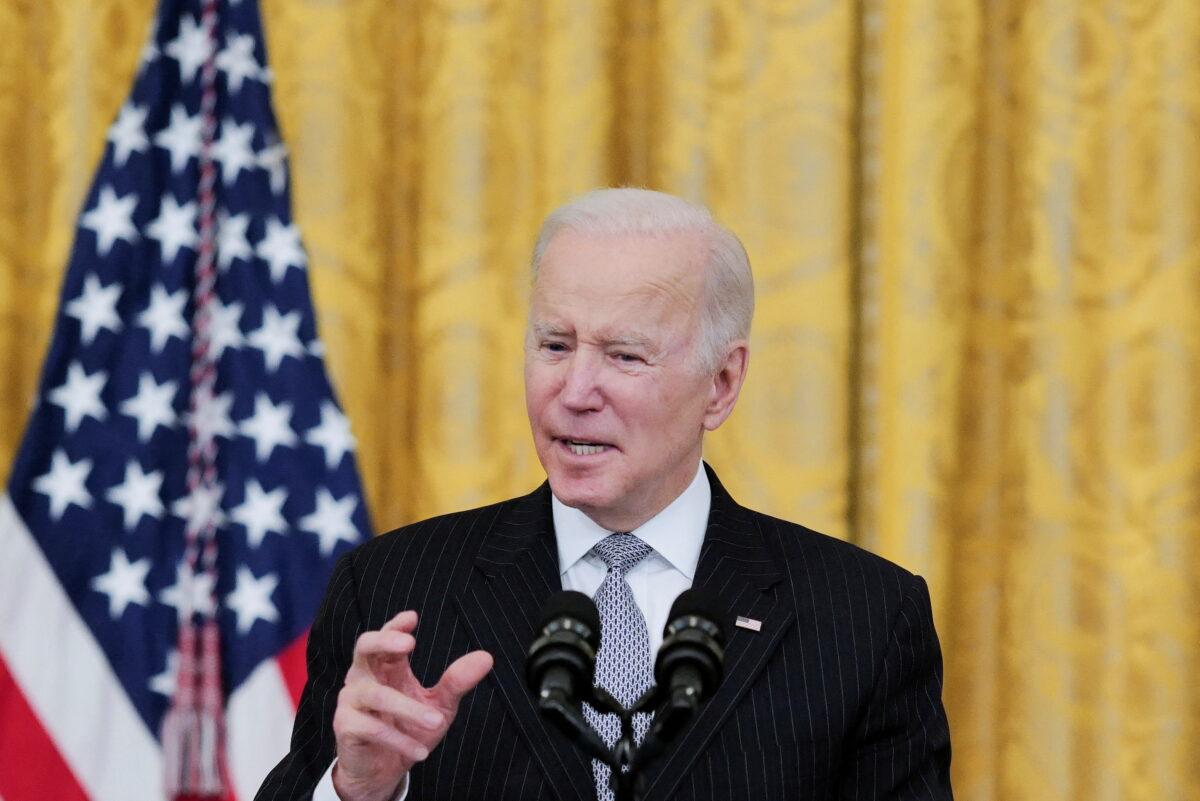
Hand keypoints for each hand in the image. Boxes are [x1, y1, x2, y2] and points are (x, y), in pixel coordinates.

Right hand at [331, 610, 493, 800]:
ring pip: (377, 695)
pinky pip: (372, 729)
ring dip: (408, 709)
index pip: (386, 638)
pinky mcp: (346, 727)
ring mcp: (352, 702)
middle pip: (365, 648)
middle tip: (408, 643)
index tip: (412, 618)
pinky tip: (420, 750)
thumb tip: (486, 657)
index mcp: (386, 667)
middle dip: (384, 641)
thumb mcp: (439, 705)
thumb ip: (457, 681)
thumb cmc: (408, 730)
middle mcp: (364, 678)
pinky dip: (399, 740)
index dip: (395, 626)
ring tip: (436, 721)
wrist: (383, 771)